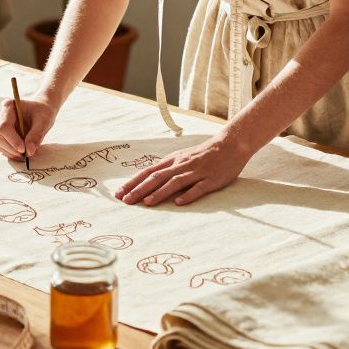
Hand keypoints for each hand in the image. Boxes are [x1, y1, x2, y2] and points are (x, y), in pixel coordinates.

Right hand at [0, 96, 55, 159]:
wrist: (39, 110)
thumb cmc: (42, 112)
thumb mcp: (44, 121)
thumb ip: (36, 135)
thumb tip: (29, 151)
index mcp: (8, 106)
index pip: (4, 127)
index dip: (13, 141)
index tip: (24, 150)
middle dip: (11, 149)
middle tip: (26, 154)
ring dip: (10, 152)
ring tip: (24, 152)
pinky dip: (9, 151)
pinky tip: (19, 151)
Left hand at [115, 132, 252, 206]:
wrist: (230, 145)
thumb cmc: (203, 154)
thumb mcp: (182, 157)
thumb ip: (167, 169)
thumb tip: (148, 181)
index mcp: (172, 161)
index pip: (148, 172)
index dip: (133, 183)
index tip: (119, 193)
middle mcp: (181, 165)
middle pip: (156, 178)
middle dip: (139, 190)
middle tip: (125, 201)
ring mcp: (195, 172)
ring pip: (174, 182)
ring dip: (159, 193)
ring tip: (147, 203)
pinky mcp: (210, 179)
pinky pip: (198, 188)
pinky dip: (188, 195)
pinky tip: (179, 203)